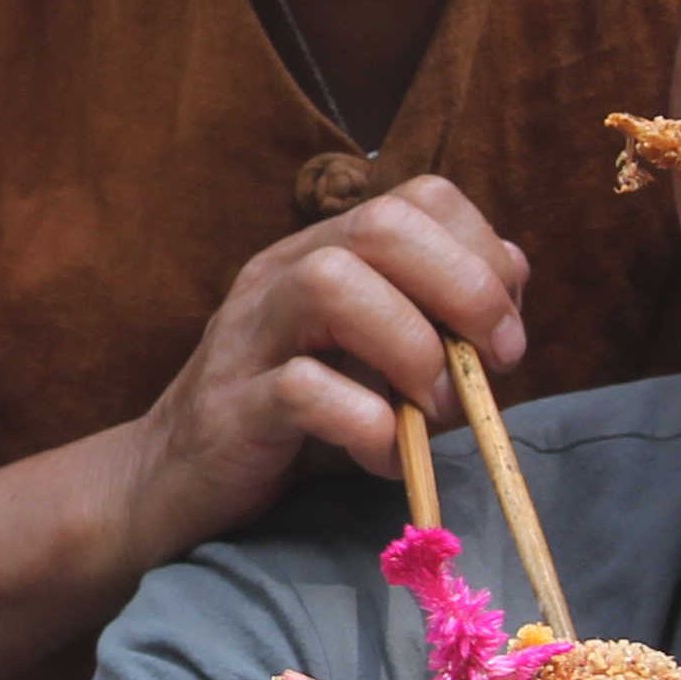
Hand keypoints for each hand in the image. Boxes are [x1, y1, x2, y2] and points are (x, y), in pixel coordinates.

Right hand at [114, 178, 528, 568]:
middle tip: (490, 363)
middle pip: (380, 224)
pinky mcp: (230, 406)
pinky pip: (301, 389)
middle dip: (462, 289)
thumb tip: (510, 273)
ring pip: (331, 284)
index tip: (506, 330)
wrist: (170, 482)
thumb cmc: (287, 419)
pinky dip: (366, 424)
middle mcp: (282, 273)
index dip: (482, 252)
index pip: (418, 197)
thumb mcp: (371, 353)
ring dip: (412, 348)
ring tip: (435, 408)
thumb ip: (435, 312)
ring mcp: (249, 334)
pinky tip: (385, 455)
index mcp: (323, 250)